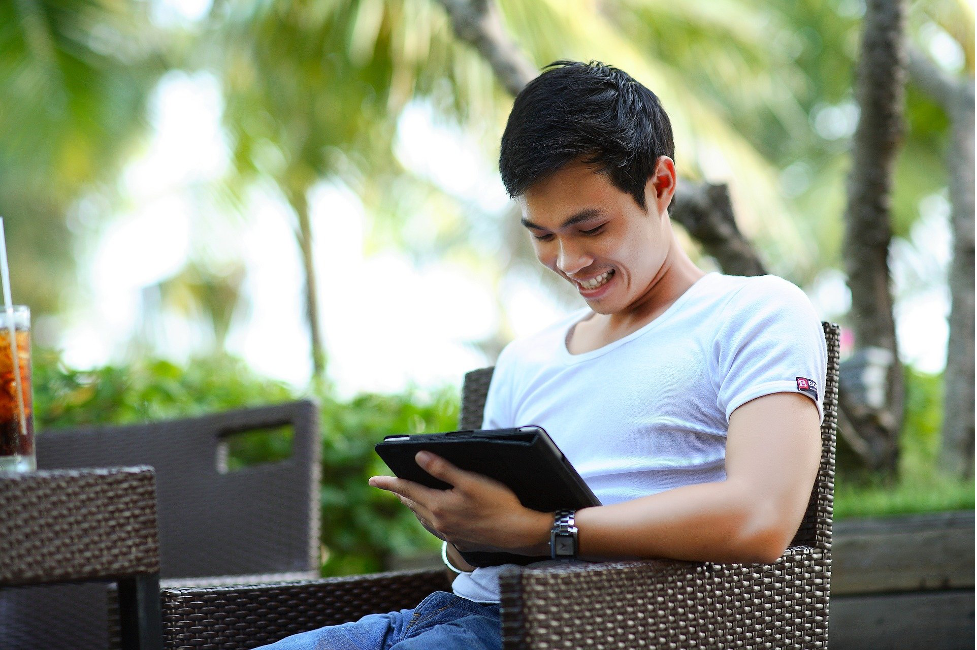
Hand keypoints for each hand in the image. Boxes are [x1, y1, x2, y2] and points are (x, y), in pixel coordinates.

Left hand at [369, 451, 550, 554]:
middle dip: (400, 493)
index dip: (388, 483)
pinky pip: (433, 526)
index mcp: (438, 506)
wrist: (518, 532)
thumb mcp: (471, 481)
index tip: (372, 480)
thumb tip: (418, 457)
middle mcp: (439, 522)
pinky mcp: (459, 539)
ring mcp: (448, 533)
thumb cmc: (498, 503)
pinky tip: (432, 514)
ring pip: (422, 517)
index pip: (406, 490)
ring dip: (412, 505)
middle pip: (412, 504)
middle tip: (389, 484)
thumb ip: (443, 469)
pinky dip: (426, 516)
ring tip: (407, 497)